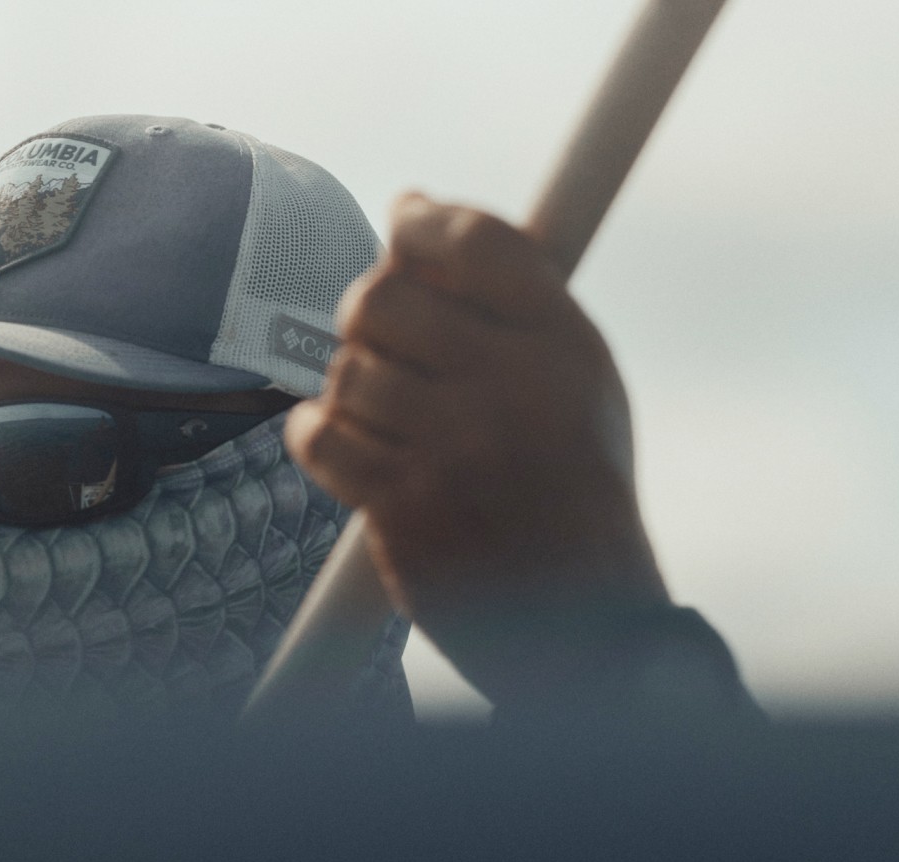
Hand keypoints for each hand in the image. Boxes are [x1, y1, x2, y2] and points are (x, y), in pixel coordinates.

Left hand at [284, 193, 668, 705]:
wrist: (580, 619)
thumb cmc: (570, 482)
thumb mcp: (580, 377)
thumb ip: (511, 295)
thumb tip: (411, 205)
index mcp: (563, 346)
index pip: (475, 241)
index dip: (422, 220)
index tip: (404, 221)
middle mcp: (511, 388)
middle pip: (383, 297)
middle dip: (369, 309)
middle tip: (384, 336)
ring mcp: (452, 448)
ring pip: (346, 369)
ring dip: (352, 386)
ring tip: (389, 415)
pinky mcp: (402, 505)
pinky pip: (318, 435)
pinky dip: (320, 435)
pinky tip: (349, 444)